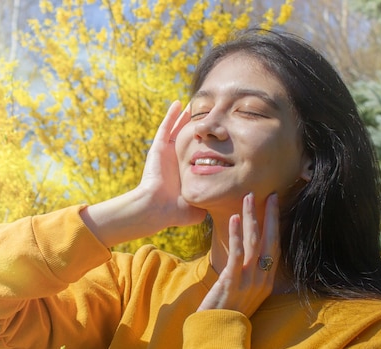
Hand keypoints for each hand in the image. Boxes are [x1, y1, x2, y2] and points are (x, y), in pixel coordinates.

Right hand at [80, 101, 205, 247]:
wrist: (156, 208)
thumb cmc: (175, 212)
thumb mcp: (197, 208)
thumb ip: (209, 204)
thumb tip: (224, 208)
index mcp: (184, 172)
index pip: (197, 153)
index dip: (206, 144)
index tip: (218, 134)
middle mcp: (176, 160)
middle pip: (188, 138)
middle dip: (196, 126)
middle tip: (206, 113)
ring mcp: (166, 153)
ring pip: (177, 129)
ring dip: (184, 117)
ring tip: (193, 103)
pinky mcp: (158, 148)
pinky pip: (165, 128)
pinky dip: (171, 115)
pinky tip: (178, 103)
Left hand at [197, 193, 279, 316]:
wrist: (216, 333)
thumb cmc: (227, 311)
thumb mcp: (243, 291)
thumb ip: (248, 274)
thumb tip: (248, 255)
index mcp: (267, 281)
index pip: (275, 247)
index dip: (276, 225)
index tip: (275, 205)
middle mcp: (263, 280)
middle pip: (270, 241)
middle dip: (270, 215)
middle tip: (269, 194)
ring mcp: (249, 281)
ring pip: (255, 243)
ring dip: (252, 218)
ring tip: (249, 198)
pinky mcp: (233, 281)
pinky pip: (237, 253)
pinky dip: (237, 234)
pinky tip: (235, 218)